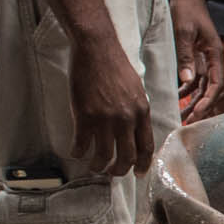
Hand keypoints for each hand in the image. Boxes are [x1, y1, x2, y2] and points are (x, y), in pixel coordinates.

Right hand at [65, 37, 159, 179]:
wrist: (96, 49)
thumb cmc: (116, 65)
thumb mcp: (136, 89)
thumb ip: (137, 111)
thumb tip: (135, 130)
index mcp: (142, 112)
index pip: (146, 147)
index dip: (143, 164)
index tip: (138, 173)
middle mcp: (126, 119)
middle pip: (127, 157)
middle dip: (119, 170)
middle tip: (112, 173)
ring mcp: (105, 119)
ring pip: (104, 155)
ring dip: (98, 166)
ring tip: (94, 167)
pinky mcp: (84, 116)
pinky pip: (82, 144)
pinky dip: (78, 152)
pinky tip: (76, 152)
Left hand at [169, 0, 223, 118]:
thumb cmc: (186, 9)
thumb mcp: (183, 32)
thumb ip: (186, 56)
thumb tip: (187, 81)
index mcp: (216, 54)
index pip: (217, 84)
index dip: (209, 102)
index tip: (198, 115)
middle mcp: (213, 59)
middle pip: (211, 90)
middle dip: (201, 108)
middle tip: (189, 124)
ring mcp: (204, 60)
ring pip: (201, 88)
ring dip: (192, 103)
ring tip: (180, 118)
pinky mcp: (194, 59)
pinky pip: (192, 80)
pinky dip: (184, 91)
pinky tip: (174, 101)